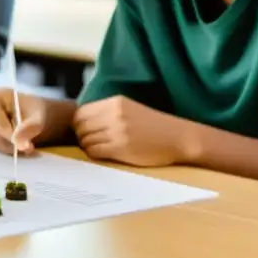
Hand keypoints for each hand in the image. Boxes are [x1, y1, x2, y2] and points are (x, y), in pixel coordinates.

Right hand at [0, 87, 47, 155]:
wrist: (28, 114)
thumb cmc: (32, 111)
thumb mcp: (38, 116)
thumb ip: (31, 127)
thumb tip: (19, 141)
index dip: (8, 136)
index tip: (24, 146)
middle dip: (9, 143)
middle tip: (27, 147)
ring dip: (6, 148)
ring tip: (23, 145)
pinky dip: (1, 149)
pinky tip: (12, 145)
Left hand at [73, 95, 194, 166]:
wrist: (177, 138)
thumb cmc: (153, 126)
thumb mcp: (129, 108)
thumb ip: (107, 111)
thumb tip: (82, 121)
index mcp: (115, 102)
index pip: (81, 112)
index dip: (79, 124)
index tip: (85, 131)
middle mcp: (114, 114)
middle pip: (81, 126)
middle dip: (81, 136)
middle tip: (90, 142)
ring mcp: (117, 131)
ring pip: (86, 140)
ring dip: (88, 146)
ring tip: (100, 149)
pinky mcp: (121, 148)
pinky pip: (95, 152)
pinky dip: (95, 154)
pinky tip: (105, 155)